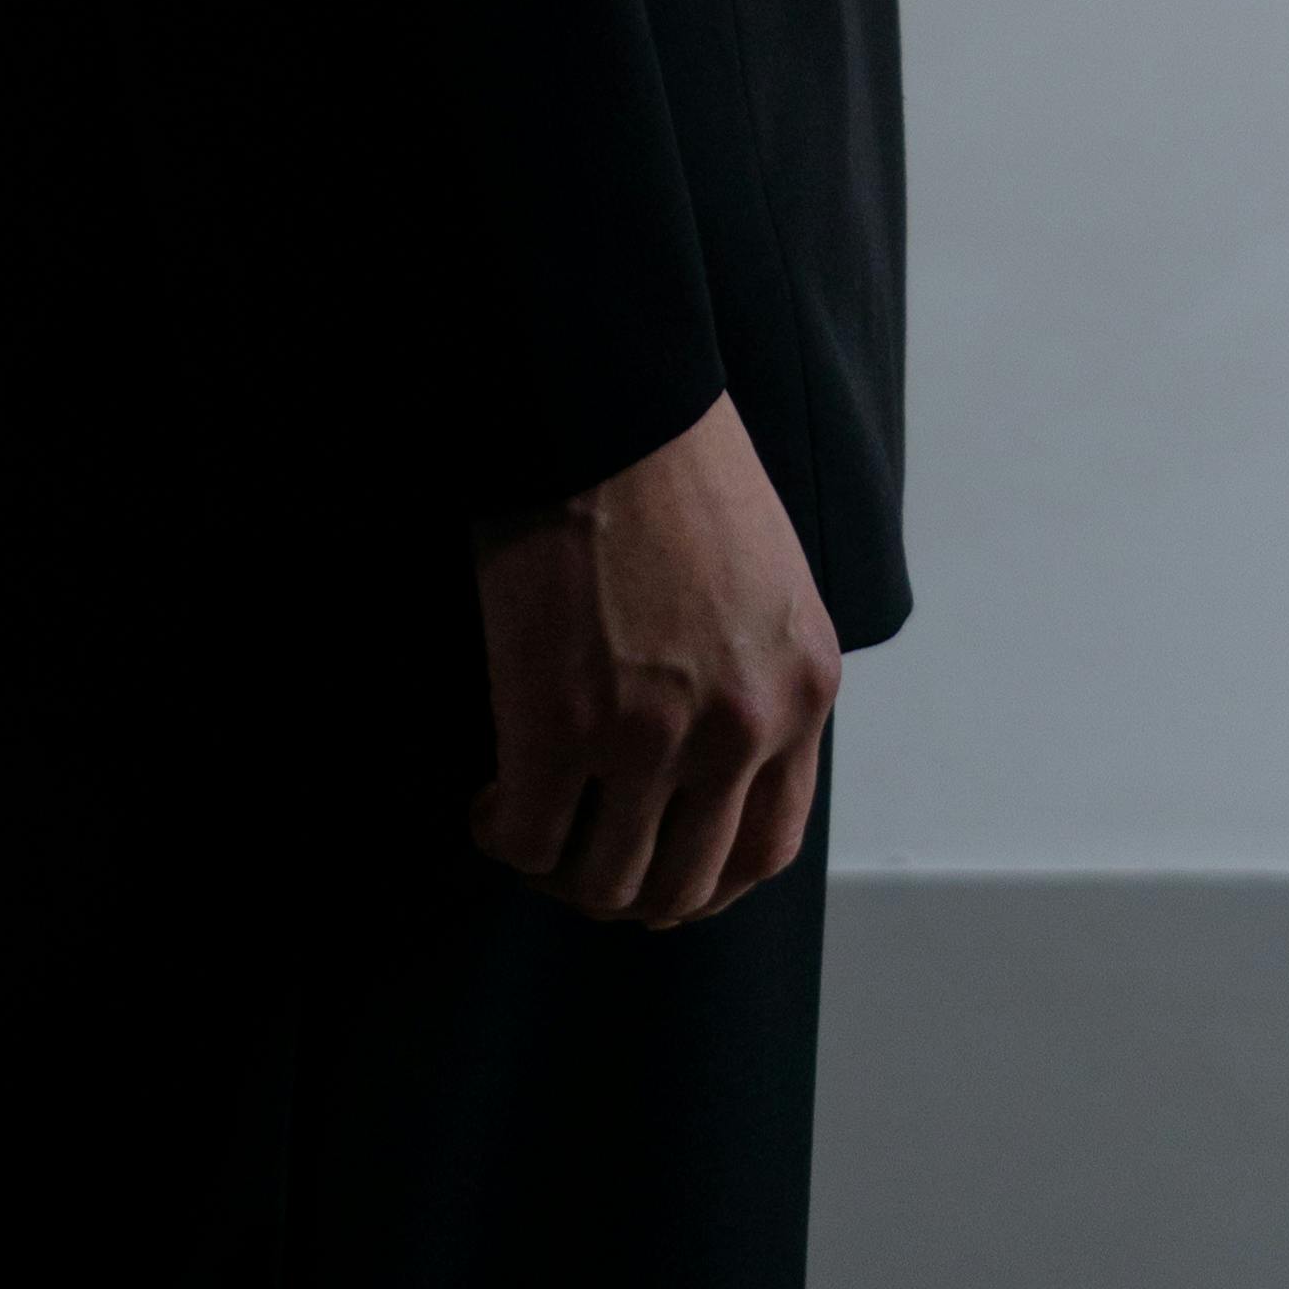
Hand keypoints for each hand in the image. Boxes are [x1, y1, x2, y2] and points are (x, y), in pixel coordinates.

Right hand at [473, 392, 839, 930]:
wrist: (606, 401)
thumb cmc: (675, 466)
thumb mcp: (768, 582)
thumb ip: (756, 677)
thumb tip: (707, 766)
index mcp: (802, 691)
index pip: (767, 850)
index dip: (703, 882)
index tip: (657, 869)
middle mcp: (742, 729)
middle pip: (683, 886)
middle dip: (623, 887)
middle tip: (576, 852)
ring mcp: (652, 738)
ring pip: (604, 882)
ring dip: (557, 870)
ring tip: (525, 821)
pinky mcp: (559, 727)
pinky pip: (527, 839)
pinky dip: (501, 836)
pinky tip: (486, 802)